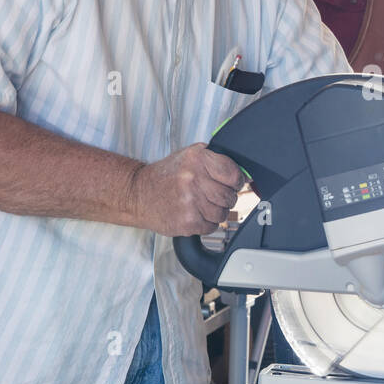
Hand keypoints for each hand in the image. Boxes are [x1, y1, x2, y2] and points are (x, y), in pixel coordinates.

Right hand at [128, 143, 242, 235]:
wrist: (138, 194)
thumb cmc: (167, 176)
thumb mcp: (190, 157)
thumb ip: (216, 161)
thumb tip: (245, 175)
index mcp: (198, 159)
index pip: (234, 174)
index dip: (236, 181)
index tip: (231, 184)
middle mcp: (194, 179)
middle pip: (230, 196)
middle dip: (224, 198)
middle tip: (211, 195)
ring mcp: (190, 202)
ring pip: (223, 213)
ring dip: (215, 212)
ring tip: (200, 204)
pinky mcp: (187, 222)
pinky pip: (212, 226)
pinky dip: (206, 223)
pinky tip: (193, 213)